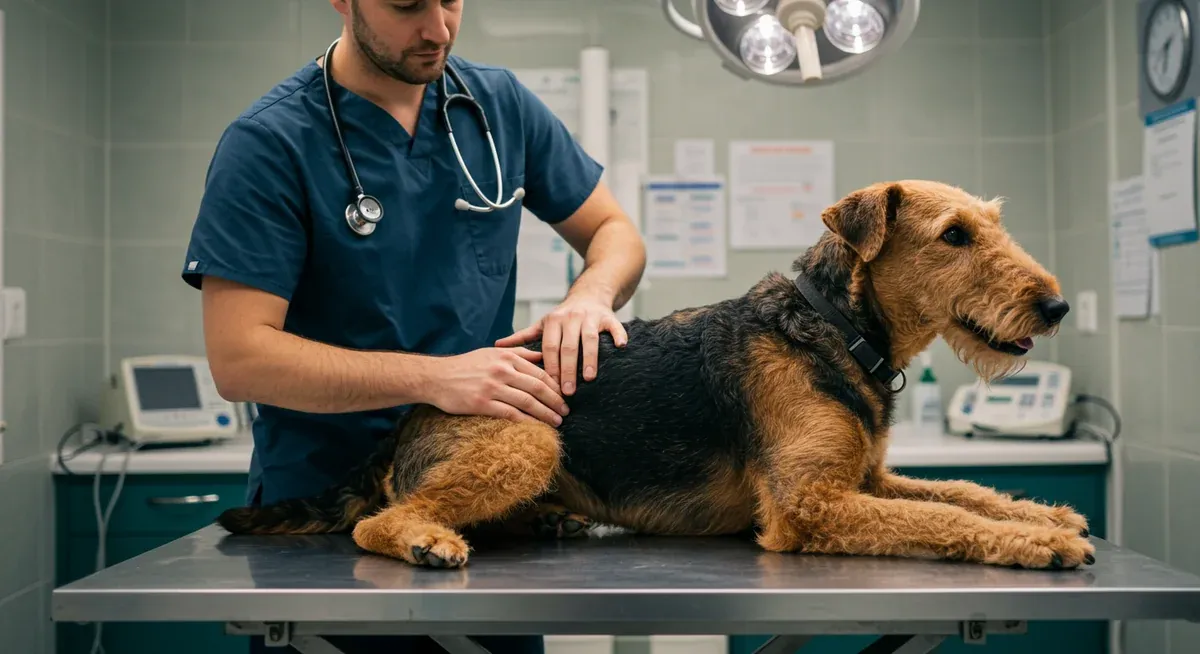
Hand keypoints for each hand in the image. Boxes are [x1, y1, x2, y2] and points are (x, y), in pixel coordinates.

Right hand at [423, 347, 568, 425]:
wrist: (436, 377)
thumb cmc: (466, 366)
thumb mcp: (492, 352)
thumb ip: (518, 353)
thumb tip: (542, 355)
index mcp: (506, 357)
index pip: (539, 371)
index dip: (555, 385)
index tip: (564, 395)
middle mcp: (501, 370)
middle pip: (537, 387)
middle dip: (555, 400)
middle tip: (566, 411)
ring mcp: (492, 387)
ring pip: (527, 402)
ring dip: (545, 413)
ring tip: (556, 421)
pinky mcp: (482, 403)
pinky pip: (510, 414)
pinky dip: (526, 422)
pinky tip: (536, 428)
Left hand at [496, 294, 626, 394]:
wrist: (589, 294)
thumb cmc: (563, 316)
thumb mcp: (543, 324)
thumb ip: (523, 337)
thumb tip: (497, 346)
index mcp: (553, 321)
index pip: (549, 347)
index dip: (550, 367)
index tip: (549, 387)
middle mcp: (571, 317)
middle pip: (568, 346)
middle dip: (567, 370)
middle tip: (567, 392)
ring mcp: (591, 316)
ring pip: (590, 339)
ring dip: (590, 359)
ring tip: (589, 378)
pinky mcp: (608, 316)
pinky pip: (615, 326)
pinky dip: (618, 336)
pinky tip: (621, 347)